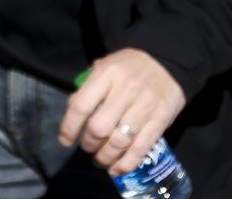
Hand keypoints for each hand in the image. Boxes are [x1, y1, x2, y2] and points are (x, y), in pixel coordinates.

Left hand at [58, 49, 185, 174]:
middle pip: (99, 127)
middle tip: (86, 148)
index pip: (81, 106)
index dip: (69, 127)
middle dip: (88, 144)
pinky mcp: (162, 119)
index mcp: (106, 73)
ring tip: (100, 160)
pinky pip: (142, 147)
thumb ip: (87, 88)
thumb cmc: (127, 66)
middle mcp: (126, 89)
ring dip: (106, 157)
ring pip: (120, 141)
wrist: (167, 62)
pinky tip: (117, 169)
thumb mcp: (103, 67)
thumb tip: (72, 111)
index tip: (64, 140)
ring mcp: (146, 105)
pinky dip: (127, 163)